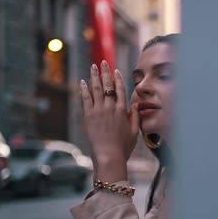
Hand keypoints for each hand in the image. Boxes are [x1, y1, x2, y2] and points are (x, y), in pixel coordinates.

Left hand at [78, 61, 139, 181]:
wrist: (109, 156)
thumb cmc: (123, 147)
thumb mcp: (134, 132)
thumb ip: (134, 117)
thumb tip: (134, 104)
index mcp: (123, 111)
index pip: (121, 90)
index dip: (118, 79)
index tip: (116, 71)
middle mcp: (111, 108)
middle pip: (108, 85)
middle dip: (105, 72)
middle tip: (103, 62)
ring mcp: (98, 111)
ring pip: (96, 89)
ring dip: (94, 76)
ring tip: (93, 66)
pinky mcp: (88, 117)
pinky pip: (85, 99)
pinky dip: (84, 89)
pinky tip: (83, 82)